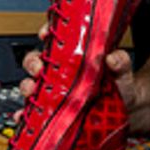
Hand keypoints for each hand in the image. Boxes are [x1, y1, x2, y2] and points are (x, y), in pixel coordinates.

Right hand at [15, 23, 149, 131]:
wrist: (124, 113)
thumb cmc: (119, 87)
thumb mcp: (122, 72)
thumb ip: (121, 62)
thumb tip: (113, 58)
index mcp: (74, 56)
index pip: (55, 39)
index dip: (47, 32)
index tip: (46, 35)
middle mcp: (60, 71)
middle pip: (37, 61)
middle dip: (33, 63)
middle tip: (38, 69)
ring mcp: (54, 91)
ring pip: (32, 84)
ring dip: (27, 87)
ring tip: (32, 92)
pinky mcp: (52, 110)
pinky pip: (33, 111)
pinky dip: (25, 114)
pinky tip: (24, 117)